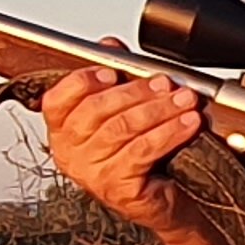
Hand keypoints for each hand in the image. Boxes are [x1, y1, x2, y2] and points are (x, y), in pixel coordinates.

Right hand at [40, 54, 204, 232]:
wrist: (171, 199)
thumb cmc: (145, 156)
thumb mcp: (127, 111)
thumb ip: (115, 76)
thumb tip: (110, 45)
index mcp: (64, 131)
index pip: (57, 100)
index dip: (82, 81)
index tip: (111, 70)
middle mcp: (72, 153)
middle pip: (96, 111)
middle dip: (136, 91)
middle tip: (166, 83)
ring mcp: (92, 173)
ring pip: (123, 129)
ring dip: (159, 109)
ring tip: (185, 100)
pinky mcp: (118, 189)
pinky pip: (142, 151)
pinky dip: (169, 132)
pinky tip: (187, 123)